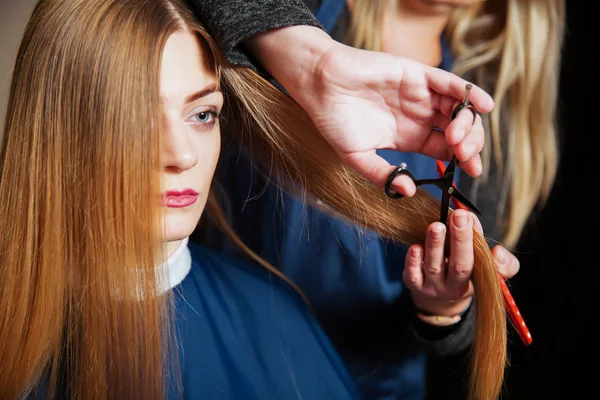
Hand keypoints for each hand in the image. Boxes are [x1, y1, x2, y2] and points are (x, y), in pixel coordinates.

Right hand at [246, 27, 493, 195]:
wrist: (320, 85)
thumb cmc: (334, 120)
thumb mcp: (357, 157)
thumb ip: (383, 175)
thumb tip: (409, 191)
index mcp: (409, 137)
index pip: (445, 150)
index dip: (461, 160)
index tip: (470, 172)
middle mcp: (419, 116)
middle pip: (458, 131)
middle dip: (469, 145)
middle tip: (465, 157)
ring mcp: (420, 95)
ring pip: (458, 109)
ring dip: (468, 124)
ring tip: (459, 139)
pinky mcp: (417, 75)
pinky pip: (450, 83)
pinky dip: (469, 92)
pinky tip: (483, 105)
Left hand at [403, 209, 519, 316]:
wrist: (440, 299)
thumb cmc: (467, 275)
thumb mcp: (489, 272)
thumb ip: (504, 263)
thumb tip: (498, 252)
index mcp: (476, 281)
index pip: (481, 263)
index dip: (477, 240)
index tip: (471, 217)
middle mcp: (454, 287)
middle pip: (460, 265)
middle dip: (460, 239)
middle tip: (458, 215)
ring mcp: (433, 286)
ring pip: (434, 267)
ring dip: (435, 245)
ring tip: (436, 226)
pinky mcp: (414, 284)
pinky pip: (413, 276)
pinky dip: (413, 262)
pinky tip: (415, 247)